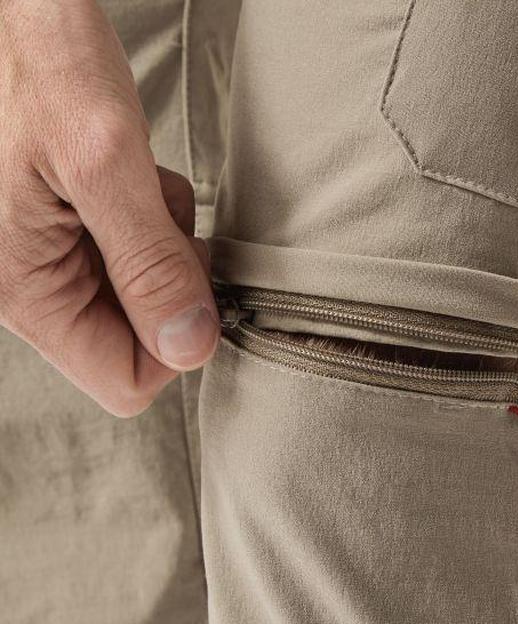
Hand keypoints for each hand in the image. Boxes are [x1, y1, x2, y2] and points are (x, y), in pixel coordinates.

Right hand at [0, 0, 218, 415]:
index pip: (127, 381)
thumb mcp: (102, 159)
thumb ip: (148, 263)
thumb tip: (190, 348)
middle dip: (169, 285)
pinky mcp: (64, 231)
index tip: (189, 275)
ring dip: (162, 248)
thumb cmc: (36, 55)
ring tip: (137, 184)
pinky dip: (150, 223)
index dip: (177, 343)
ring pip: (139, 299)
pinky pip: (130, 259)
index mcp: (24, 291)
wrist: (10, 7)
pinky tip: (130, 176)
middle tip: (159, 217)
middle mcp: (27, 287)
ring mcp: (45, 260)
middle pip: (136, 342)